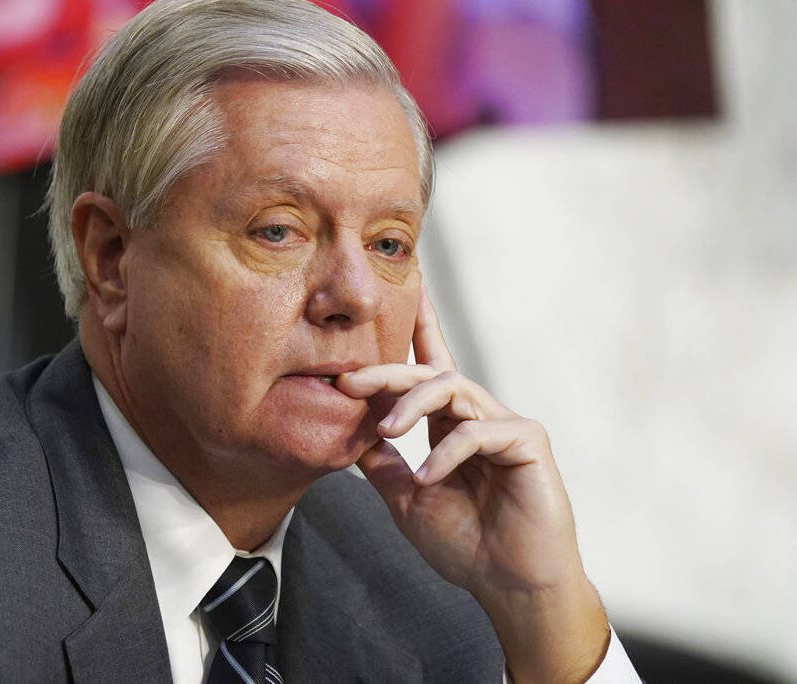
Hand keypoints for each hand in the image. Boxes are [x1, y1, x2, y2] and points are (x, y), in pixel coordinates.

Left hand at [335, 286, 608, 682]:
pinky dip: (446, 452)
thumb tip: (351, 435)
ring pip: (452, 387)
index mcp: (451, 425)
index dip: (419, 327)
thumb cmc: (467, 545)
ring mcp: (504, 424)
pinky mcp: (527, 440)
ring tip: (383, 429)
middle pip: (429, 371)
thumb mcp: (407, 500)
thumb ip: (383, 465)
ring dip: (411, 404)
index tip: (404, 288)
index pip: (430, 368)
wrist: (510, 587)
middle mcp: (477, 416)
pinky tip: (428, 479)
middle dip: (386, 370)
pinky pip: (477, 431)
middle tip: (346, 379)